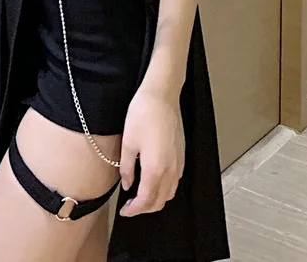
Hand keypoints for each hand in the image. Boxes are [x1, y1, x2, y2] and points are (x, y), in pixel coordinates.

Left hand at [118, 85, 184, 216]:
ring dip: (156, 199)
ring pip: (170, 193)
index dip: (134, 210)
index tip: (125, 211)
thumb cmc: (143, 114)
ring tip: (141, 194)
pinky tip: (154, 180)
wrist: (162, 96)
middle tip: (131, 206)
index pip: (146, 201)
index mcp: (155, 169)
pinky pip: (175, 180)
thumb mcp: (128, 143)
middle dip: (145, 208)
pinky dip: (165, 188)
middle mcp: (171, 170)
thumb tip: (127, 184)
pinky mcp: (182, 154)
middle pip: (160, 201)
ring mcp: (179, 162)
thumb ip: (127, 168)